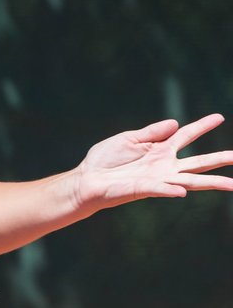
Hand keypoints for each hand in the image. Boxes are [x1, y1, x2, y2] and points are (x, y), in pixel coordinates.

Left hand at [73, 113, 232, 211]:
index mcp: (160, 149)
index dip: (202, 126)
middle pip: (199, 161)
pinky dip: (171, 189)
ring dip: (213, 182)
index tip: (219, 117)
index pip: (186, 135)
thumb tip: (175, 122)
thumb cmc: (105, 160)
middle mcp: (164, 165)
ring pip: (191, 181)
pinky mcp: (145, 189)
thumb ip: (152, 133)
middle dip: (221, 159)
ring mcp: (158, 178)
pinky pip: (162, 189)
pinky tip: (182, 191)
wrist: (88, 179)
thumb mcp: (129, 139)